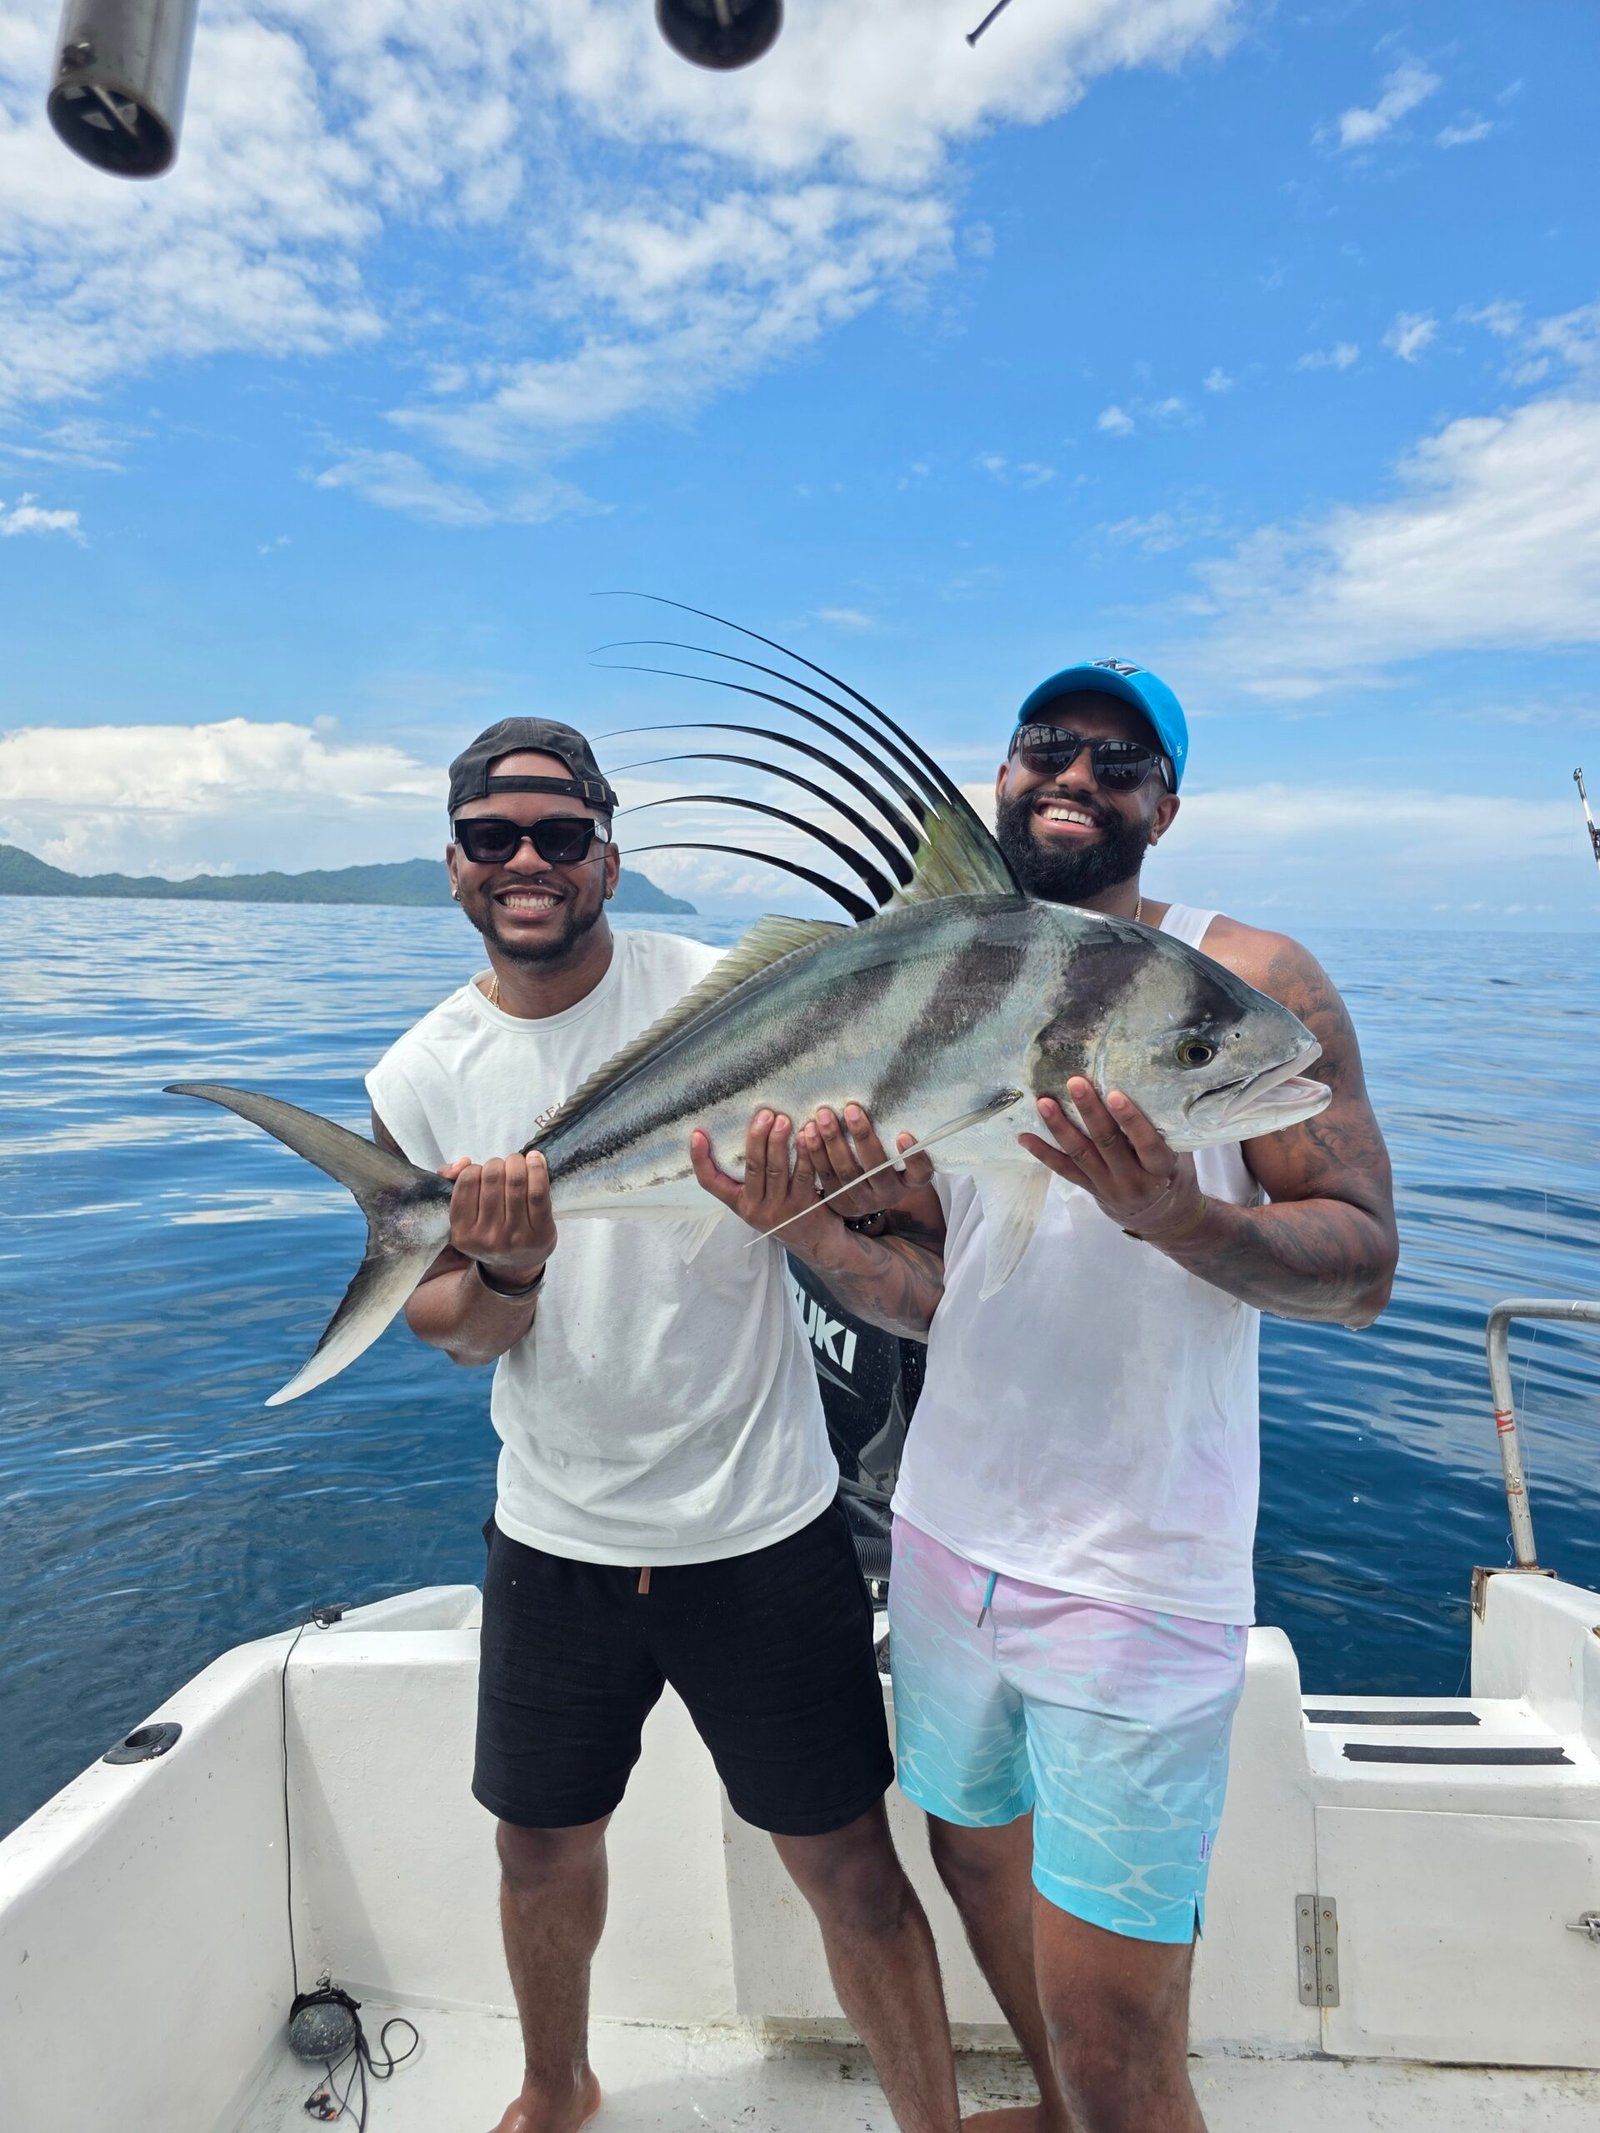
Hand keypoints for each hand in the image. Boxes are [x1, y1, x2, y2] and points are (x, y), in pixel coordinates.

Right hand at [439, 1152, 555, 1285]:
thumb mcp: (463, 1215)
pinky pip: (538, 1193)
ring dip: (517, 1163)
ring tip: (518, 1162)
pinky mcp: (541, 1233)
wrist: (514, 1266)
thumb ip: (453, 1182)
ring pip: (516, 1182)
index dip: (476, 1168)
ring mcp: (515, 1237)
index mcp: (462, 1233)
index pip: (467, 1182)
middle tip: (504, 1166)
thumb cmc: (487, 1231)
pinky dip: (538, 1169)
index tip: (483, 1172)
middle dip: (499, 1164)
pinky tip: (535, 1159)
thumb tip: (462, 1162)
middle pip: (493, 1178)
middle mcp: (487, 1237)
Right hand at [691, 1108, 832, 1244]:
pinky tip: (806, 1136)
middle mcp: (756, 1208)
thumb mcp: (761, 1200)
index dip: (700, 1159)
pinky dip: (805, 1153)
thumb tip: (746, 1133)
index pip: (710, 1182)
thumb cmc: (786, 1212)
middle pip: (752, 1167)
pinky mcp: (804, 1206)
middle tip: (764, 1114)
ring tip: (783, 1120)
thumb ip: (753, 1176)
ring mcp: (780, 1208)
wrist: (818, 1244)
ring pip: (776, 1170)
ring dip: (779, 1142)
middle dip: (756, 1138)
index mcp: (739, 1202)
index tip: (697, 1134)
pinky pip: (804, 1175)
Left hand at [796, 1105, 932, 1219]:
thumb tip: (892, 1098)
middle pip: (875, 1168)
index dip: (913, 1156)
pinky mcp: (839, 1203)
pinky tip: (807, 1133)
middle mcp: (888, 1195)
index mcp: (910, 1183)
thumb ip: (899, 1138)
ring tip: (822, 1117)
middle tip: (851, 1109)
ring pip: (845, 1173)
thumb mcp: (902, 1156)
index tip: (903, 1135)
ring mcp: (862, 1202)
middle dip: (862, 1137)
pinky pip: (824, 1178)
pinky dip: (814, 1154)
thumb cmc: (890, 1162)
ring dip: (831, 1143)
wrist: (872, 1195)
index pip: (919, 1172)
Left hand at [1018, 1079, 1207, 1241]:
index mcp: (1160, 1169)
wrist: (1163, 1219)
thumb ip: (1166, 1131)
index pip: (1146, 1143)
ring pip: (1081, 1154)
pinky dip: (1043, 1153)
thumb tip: (1153, 1086)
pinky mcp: (1090, 1188)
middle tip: (1075, 1083)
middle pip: (1107, 1143)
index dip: (1130, 1119)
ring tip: (1044, 1103)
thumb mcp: (1180, 1156)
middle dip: (1089, 1111)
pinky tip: (1024, 1137)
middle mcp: (1132, 1179)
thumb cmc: (1174, 1176)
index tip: (1115, 1094)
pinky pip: (1065, 1170)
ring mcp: (1107, 1186)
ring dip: (1060, 1127)